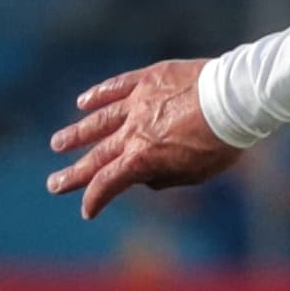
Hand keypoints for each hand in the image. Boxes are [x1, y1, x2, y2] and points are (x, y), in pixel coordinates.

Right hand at [44, 58, 236, 219]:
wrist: (235, 100)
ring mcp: (138, 103)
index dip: (96, 198)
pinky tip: (82, 102)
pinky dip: (97, 95)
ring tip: (57, 144)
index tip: (88, 211)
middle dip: (74, 173)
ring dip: (76, 134)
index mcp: (144, 158)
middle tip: (53, 184)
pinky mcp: (148, 79)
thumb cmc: (223, 142)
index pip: (109, 182)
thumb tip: (145, 179)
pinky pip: (116, 87)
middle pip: (97, 155)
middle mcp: (133, 131)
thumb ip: (166, 179)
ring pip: (98, 120)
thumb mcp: (197, 173)